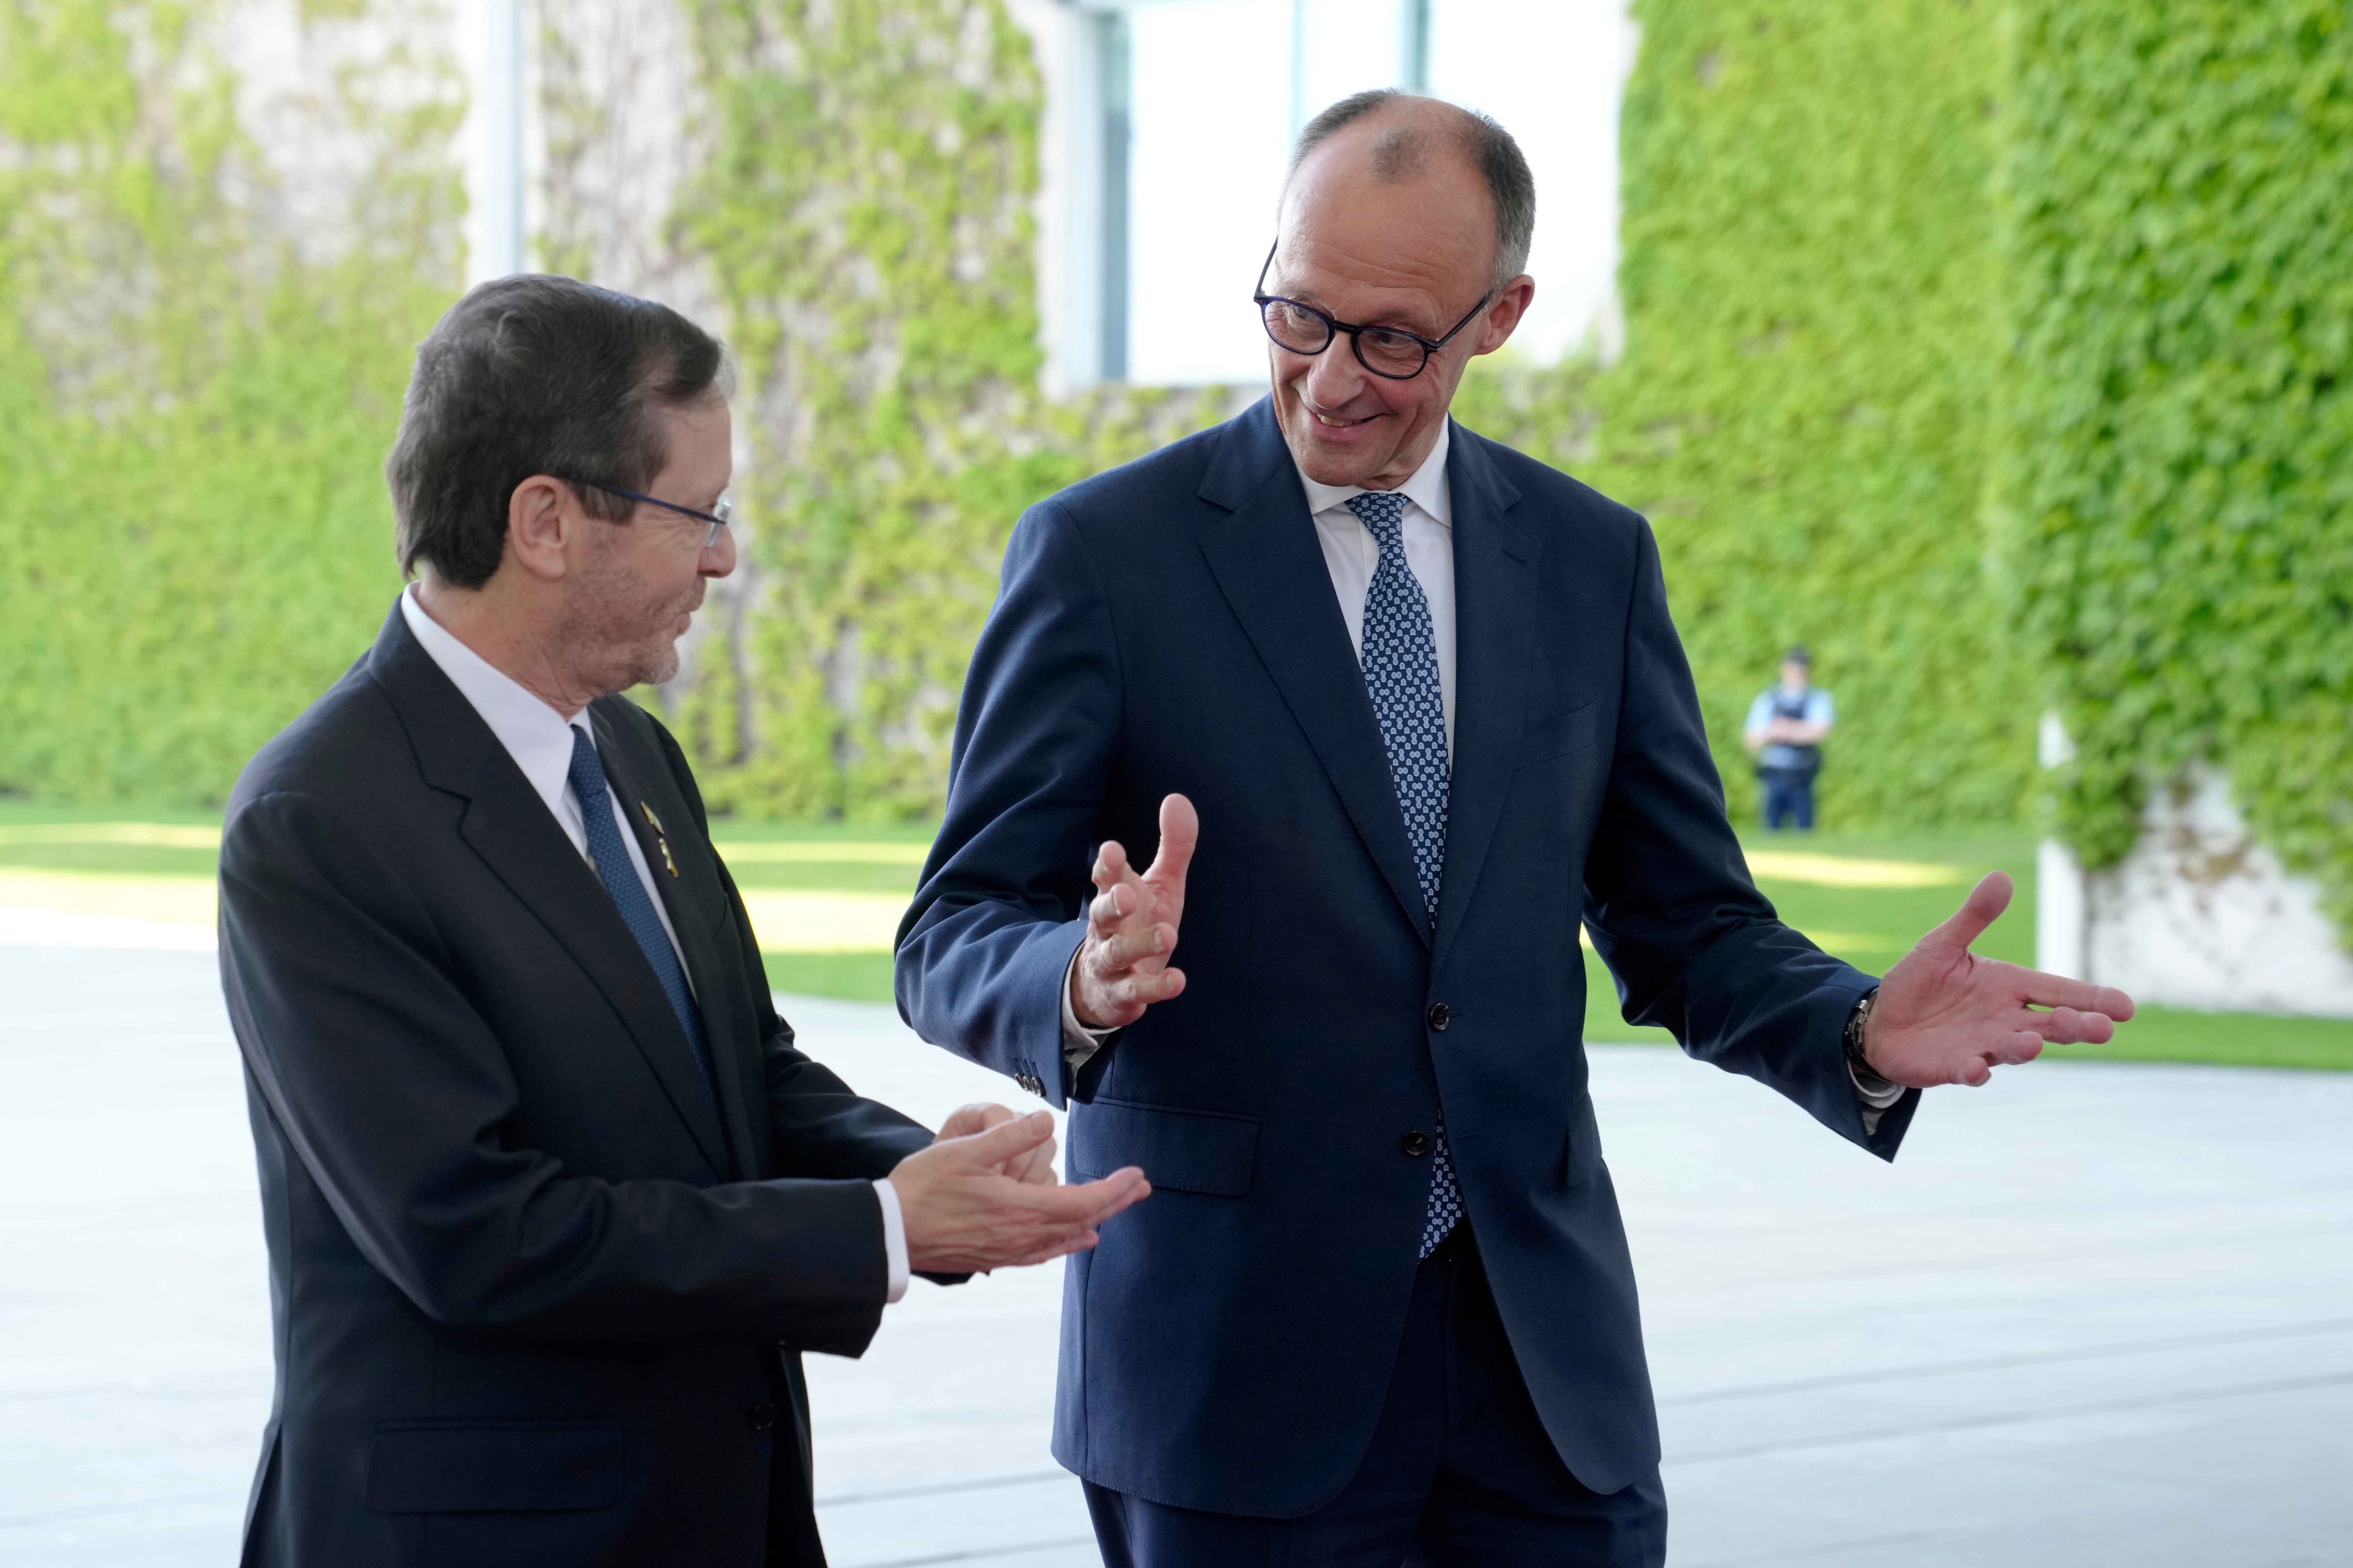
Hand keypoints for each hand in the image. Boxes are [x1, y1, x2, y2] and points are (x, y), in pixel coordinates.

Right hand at [890, 1110, 1148, 1273]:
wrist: (891, 1233)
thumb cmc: (923, 1188)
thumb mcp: (964, 1151)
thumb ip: (1009, 1136)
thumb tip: (1047, 1120)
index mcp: (1020, 1209)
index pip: (1083, 1200)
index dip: (1114, 1188)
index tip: (1138, 1175)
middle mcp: (1021, 1235)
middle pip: (1081, 1219)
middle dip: (1115, 1202)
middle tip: (1142, 1187)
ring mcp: (1009, 1250)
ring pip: (1065, 1236)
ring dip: (1095, 1219)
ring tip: (1116, 1206)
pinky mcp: (995, 1256)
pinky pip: (1044, 1252)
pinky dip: (1068, 1242)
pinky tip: (1078, 1239)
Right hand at [1071, 793, 1198, 1029]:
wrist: (1105, 985)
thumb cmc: (1137, 923)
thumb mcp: (1160, 884)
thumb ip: (1172, 846)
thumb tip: (1177, 797)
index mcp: (1115, 894)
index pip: (1105, 876)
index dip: (1107, 864)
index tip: (1113, 850)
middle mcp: (1107, 928)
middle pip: (1101, 914)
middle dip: (1111, 903)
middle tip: (1126, 895)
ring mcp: (1111, 962)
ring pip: (1117, 953)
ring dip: (1140, 944)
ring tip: (1169, 935)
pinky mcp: (1122, 994)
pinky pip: (1135, 992)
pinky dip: (1154, 988)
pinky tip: (1177, 980)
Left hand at [1864, 871, 2135, 1087]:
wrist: (1882, 1019)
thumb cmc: (1920, 981)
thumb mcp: (1943, 943)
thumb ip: (1974, 916)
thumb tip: (2002, 876)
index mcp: (2008, 986)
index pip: (2059, 990)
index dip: (2092, 998)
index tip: (2126, 1007)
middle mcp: (2005, 1019)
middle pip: (2051, 1025)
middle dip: (2076, 1027)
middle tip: (2102, 1029)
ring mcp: (1984, 1045)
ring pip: (2016, 1049)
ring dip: (2027, 1047)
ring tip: (2033, 1042)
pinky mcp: (1956, 1067)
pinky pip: (1971, 1071)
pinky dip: (1976, 1071)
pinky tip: (1978, 1068)